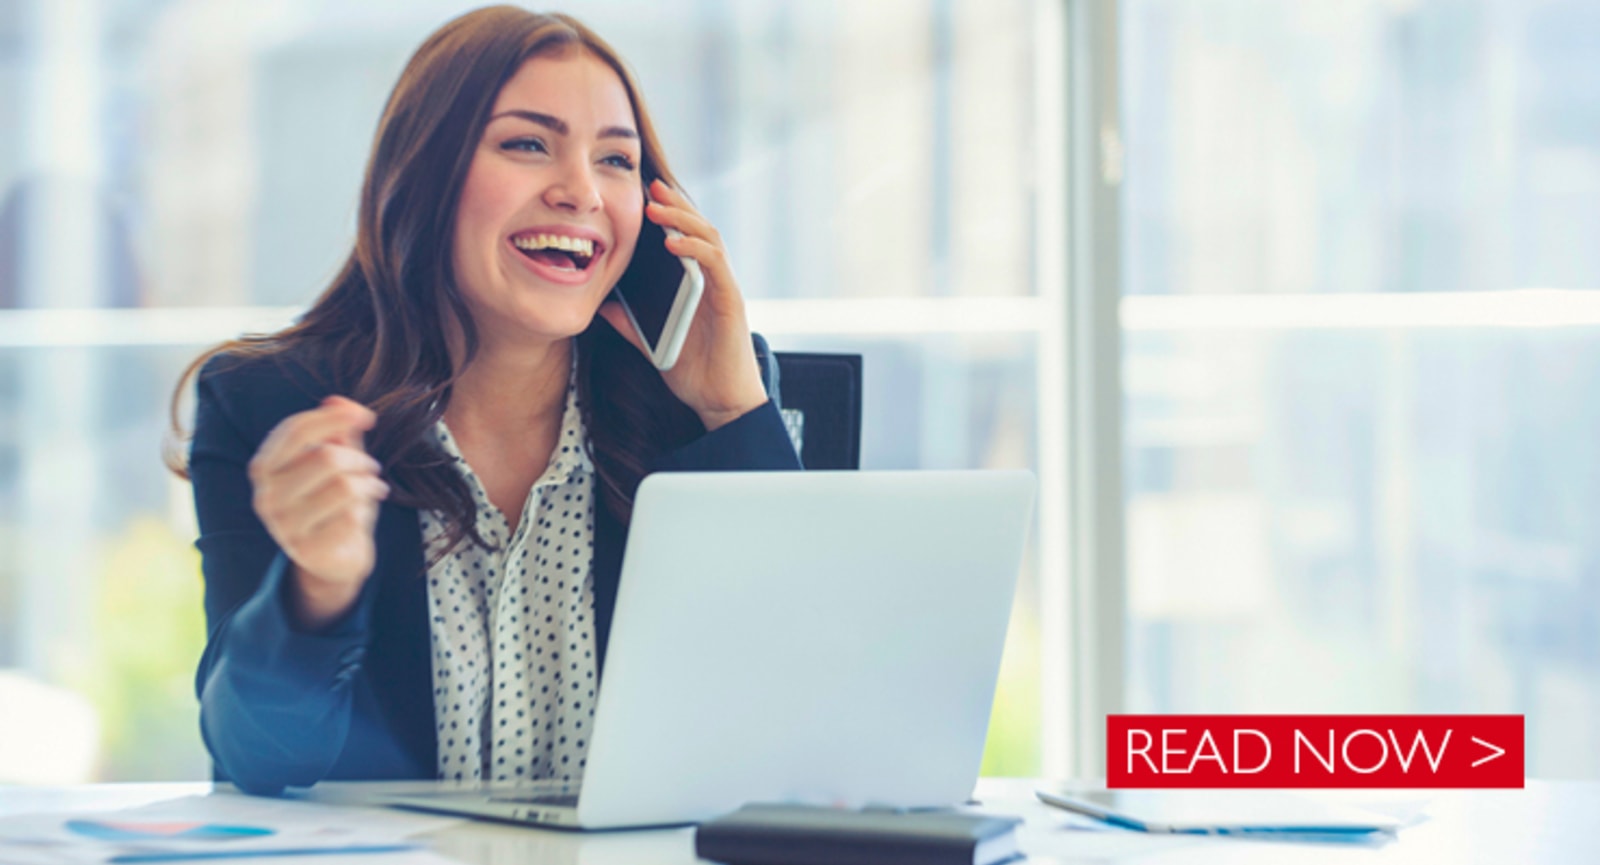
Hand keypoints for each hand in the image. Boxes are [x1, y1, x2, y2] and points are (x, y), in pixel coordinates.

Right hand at [248, 395, 388, 629]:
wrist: (333, 559)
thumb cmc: (333, 501)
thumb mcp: (334, 460)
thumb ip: (337, 429)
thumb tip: (338, 399)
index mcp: (264, 467)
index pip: (295, 430)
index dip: (334, 417)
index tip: (367, 416)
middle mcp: (266, 496)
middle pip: (327, 457)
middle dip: (359, 459)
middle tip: (370, 468)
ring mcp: (283, 526)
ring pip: (343, 486)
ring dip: (368, 484)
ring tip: (372, 488)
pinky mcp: (306, 550)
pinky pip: (350, 517)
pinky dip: (364, 511)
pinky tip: (363, 515)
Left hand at [598, 179, 768, 430]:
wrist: (720, 402)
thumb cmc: (695, 372)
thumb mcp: (651, 343)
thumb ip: (630, 323)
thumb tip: (600, 306)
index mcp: (697, 284)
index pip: (685, 238)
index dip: (667, 214)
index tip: (643, 196)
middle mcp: (713, 280)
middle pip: (698, 228)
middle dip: (675, 205)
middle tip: (650, 186)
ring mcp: (724, 288)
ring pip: (709, 239)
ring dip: (683, 219)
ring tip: (657, 208)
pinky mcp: (731, 302)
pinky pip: (715, 266)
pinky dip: (695, 250)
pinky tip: (672, 244)